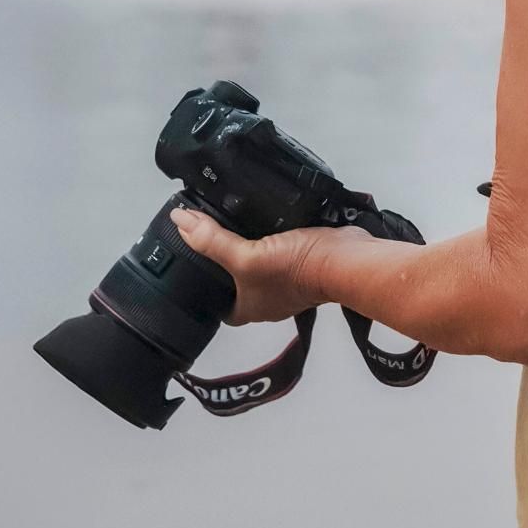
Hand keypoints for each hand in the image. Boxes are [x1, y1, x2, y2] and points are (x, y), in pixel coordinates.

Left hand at [170, 209, 344, 324]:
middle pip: (238, 285)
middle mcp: (268, 299)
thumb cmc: (299, 269)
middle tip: (211, 238)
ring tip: (236, 223)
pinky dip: (274, 237)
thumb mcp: (246, 256)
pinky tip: (268, 220)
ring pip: (261, 265)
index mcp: (250, 308)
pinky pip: (282, 251)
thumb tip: (180, 221)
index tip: (193, 271)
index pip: (218, 307)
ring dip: (252, 248)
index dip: (204, 293)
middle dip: (226, 266)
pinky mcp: (304, 261)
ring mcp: (288, 281)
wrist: (346, 259)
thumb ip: (212, 240)